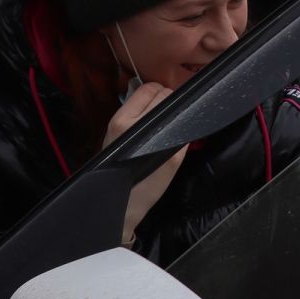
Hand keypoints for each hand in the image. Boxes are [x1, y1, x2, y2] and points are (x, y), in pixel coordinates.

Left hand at [103, 82, 189, 248]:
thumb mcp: (171, 162)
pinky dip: (146, 110)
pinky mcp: (111, 131)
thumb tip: (188, 115)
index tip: (185, 108)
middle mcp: (119, 118)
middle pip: (148, 90)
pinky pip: (133, 109)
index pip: (157, 92)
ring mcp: (112, 124)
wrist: (118, 208)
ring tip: (167, 118)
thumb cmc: (145, 189)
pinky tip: (154, 126)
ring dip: (155, 102)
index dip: (174, 97)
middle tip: (178, 112)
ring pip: (139, 97)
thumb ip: (179, 135)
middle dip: (166, 97)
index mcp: (132, 124)